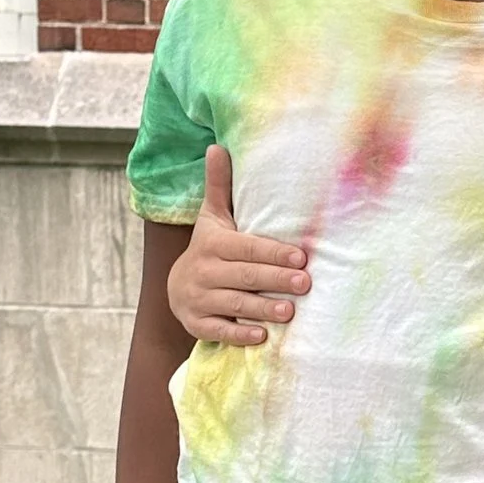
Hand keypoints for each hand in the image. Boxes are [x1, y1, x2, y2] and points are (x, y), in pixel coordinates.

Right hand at [166, 145, 310, 344]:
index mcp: (212, 244)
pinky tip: (262, 336)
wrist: (178, 287)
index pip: (246, 247)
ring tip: (289, 311)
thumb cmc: (209, 248)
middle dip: (275, 279)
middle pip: (244, 276)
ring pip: (234, 304)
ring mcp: (198, 299)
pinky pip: (219, 330)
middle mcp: (203, 271)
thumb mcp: (212, 218)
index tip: (301, 257)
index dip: (273, 252)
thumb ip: (219, 186)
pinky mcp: (196, 324)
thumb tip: (217, 146)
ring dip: (262, 308)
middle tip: (305, 283)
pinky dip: (239, 334)